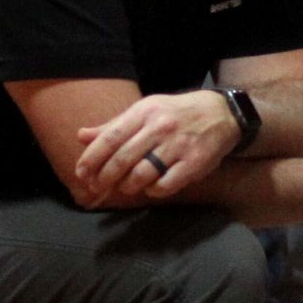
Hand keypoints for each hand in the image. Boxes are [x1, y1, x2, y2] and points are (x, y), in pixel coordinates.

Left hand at [74, 88, 235, 205]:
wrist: (221, 114)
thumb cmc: (174, 114)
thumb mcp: (144, 112)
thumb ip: (113, 126)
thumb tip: (81, 136)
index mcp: (144, 112)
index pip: (110, 137)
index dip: (92, 158)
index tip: (81, 173)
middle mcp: (160, 127)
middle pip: (123, 159)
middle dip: (105, 177)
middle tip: (97, 188)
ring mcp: (178, 145)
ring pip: (143, 174)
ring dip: (129, 185)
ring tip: (127, 187)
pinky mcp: (195, 163)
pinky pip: (166, 185)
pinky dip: (154, 191)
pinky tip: (152, 188)